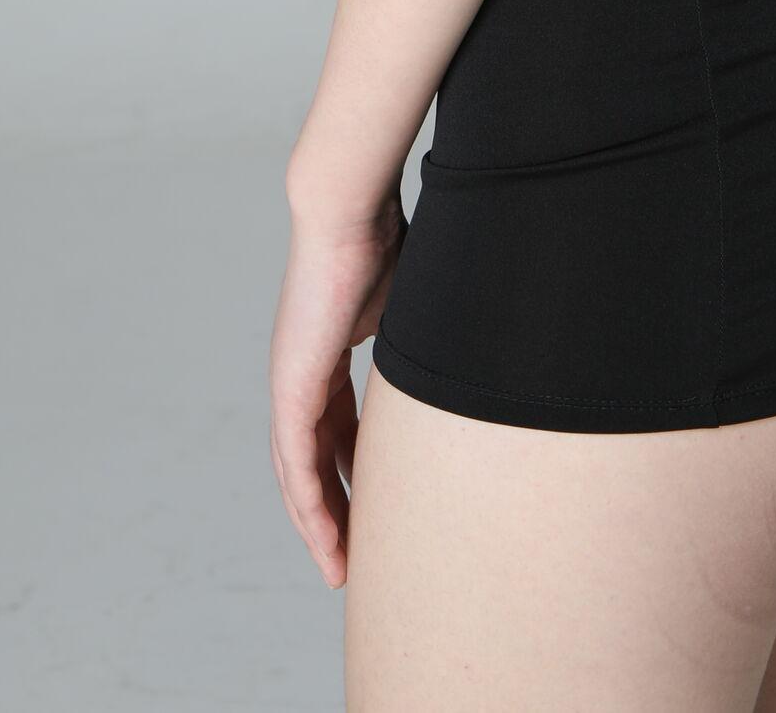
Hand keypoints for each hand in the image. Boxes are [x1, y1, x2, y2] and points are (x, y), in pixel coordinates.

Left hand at [268, 180, 405, 588]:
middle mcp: (302, 373)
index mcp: (328, 354)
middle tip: (348, 560)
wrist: (347, 210)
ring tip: (336, 566)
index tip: (372, 511)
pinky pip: (295, 458)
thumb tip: (484, 348)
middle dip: (332, 511)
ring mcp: (292, 380)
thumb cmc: (385, 238)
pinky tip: (321, 534)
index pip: (335, 429)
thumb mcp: (413, 308)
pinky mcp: (291, 384)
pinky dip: (308, 500)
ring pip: (297, 470)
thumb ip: (428, 339)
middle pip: (313, 459)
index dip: (350, 474)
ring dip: (317, 521)